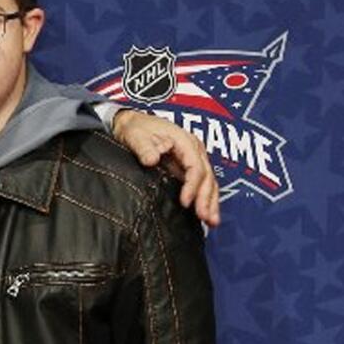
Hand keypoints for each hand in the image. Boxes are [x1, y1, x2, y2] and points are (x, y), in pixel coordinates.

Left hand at [112, 110, 220, 226]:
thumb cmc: (136, 128)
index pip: (195, 166)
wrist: (132, 123)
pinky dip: (206, 198)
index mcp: (185, 141)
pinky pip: (202, 183)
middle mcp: (194, 150)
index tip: (185, 202)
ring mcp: (193, 158)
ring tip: (211, 221)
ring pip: (209, 181)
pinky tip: (206, 213)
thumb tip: (151, 160)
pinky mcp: (188, 166)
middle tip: (205, 217)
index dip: (192, 186)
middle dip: (207, 198)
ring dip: (211, 201)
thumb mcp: (136, 135)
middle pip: (207, 176)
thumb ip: (144, 148)